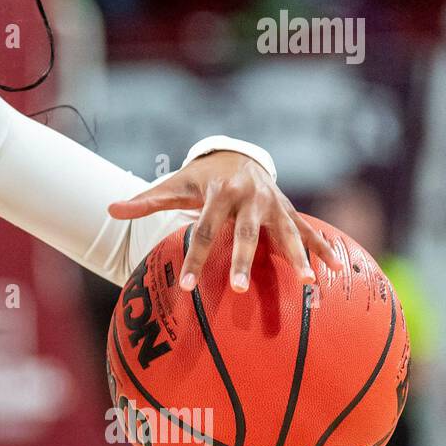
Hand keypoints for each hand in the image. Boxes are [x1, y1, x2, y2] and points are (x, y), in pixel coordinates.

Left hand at [106, 151, 343, 292]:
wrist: (239, 155)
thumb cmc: (201, 180)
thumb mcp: (174, 186)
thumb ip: (145, 201)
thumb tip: (109, 209)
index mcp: (218, 194)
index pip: (203, 230)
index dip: (194, 258)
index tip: (187, 287)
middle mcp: (248, 198)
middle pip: (245, 234)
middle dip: (242, 262)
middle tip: (237, 289)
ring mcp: (274, 205)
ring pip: (286, 232)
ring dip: (298, 256)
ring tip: (309, 282)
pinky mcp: (290, 211)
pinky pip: (309, 231)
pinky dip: (323, 248)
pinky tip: (336, 270)